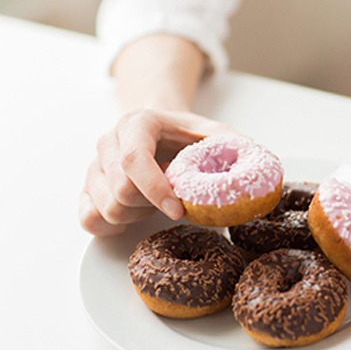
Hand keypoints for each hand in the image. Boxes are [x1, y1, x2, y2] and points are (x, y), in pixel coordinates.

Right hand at [79, 109, 238, 235]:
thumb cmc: (193, 138)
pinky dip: (116, 226)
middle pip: (120, 191)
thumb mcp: (220, 136)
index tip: (180, 210)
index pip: (134, 159)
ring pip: (107, 209)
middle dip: (153, 205)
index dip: (156, 190)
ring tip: (158, 203)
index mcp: (138, 123)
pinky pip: (89, 220)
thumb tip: (262, 170)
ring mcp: (94, 167)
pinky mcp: (88, 190)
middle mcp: (109, 142)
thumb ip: (239, 149)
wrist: (166, 133)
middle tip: (176, 201)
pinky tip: (139, 214)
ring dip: (138, 216)